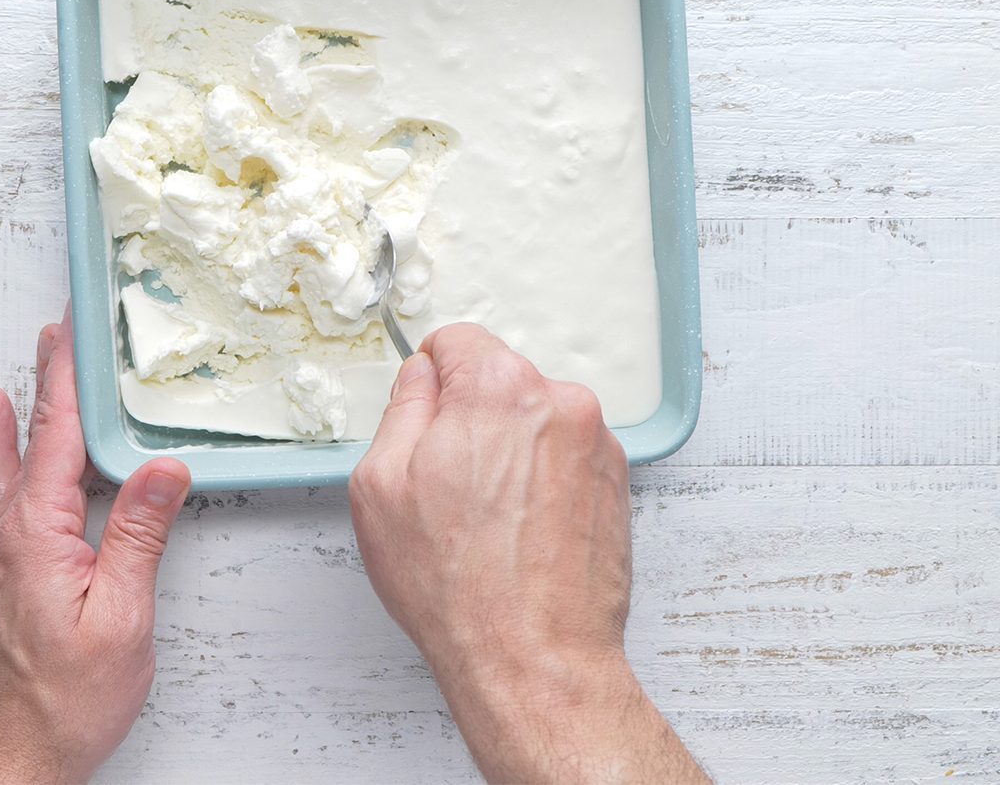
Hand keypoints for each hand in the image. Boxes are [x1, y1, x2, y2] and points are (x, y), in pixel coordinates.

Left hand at [0, 307, 191, 784]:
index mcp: (39, 535)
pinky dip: (7, 451)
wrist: (19, 755)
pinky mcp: (8, 572)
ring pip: (17, 461)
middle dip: (49, 378)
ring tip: (34, 365)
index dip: (68, 378)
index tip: (72, 328)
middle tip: (60, 326)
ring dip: (30, 408)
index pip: (59, 437)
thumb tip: (162, 468)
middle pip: (33, 436)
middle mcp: (11, 535)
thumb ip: (139, 537)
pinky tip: (4, 438)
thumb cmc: (68, 700)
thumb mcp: (121, 618)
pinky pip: (8, 491)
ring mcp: (4, 552)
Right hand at [350, 323, 707, 783]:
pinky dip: (542, 482)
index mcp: (498, 387)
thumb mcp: (381, 485)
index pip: (456, 342)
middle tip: (450, 488)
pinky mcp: (617, 482)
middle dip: (470, 420)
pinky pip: (565, 458)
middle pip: (499, 381)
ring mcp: (597, 442)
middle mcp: (560, 401)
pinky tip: (522, 534)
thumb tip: (422, 378)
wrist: (535, 657)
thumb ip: (402, 407)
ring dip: (511, 452)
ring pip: (533, 421)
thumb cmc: (458, 586)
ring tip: (490, 522)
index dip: (429, 381)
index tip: (425, 421)